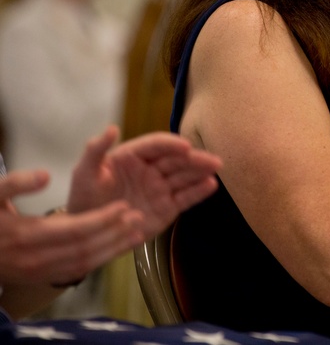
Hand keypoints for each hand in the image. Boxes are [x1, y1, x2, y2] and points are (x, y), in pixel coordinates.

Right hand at [0, 169, 144, 285]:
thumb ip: (16, 183)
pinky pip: (76, 271)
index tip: (124, 206)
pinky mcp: (39, 277)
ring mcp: (37, 272)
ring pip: (83, 264)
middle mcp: (34, 258)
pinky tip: (116, 248)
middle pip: (84, 248)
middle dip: (114, 234)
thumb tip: (44, 174)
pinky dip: (100, 260)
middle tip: (137, 218)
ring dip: (113, 250)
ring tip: (136, 234)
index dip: (102, 219)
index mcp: (26, 234)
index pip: (75, 229)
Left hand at [66, 126, 221, 238]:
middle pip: (176, 160)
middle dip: (195, 159)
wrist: (87, 231)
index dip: (172, 144)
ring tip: (215, 168)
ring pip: (184, 177)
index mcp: (133, 155)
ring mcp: (160, 188)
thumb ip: (95, 150)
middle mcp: (151, 169)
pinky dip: (198, 192)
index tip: (185, 147)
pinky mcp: (166, 208)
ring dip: (201, 171)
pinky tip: (211, 185)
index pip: (156, 145)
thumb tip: (112, 128)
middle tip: (213, 159)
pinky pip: (185, 198)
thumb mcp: (84, 172)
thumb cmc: (84, 197)